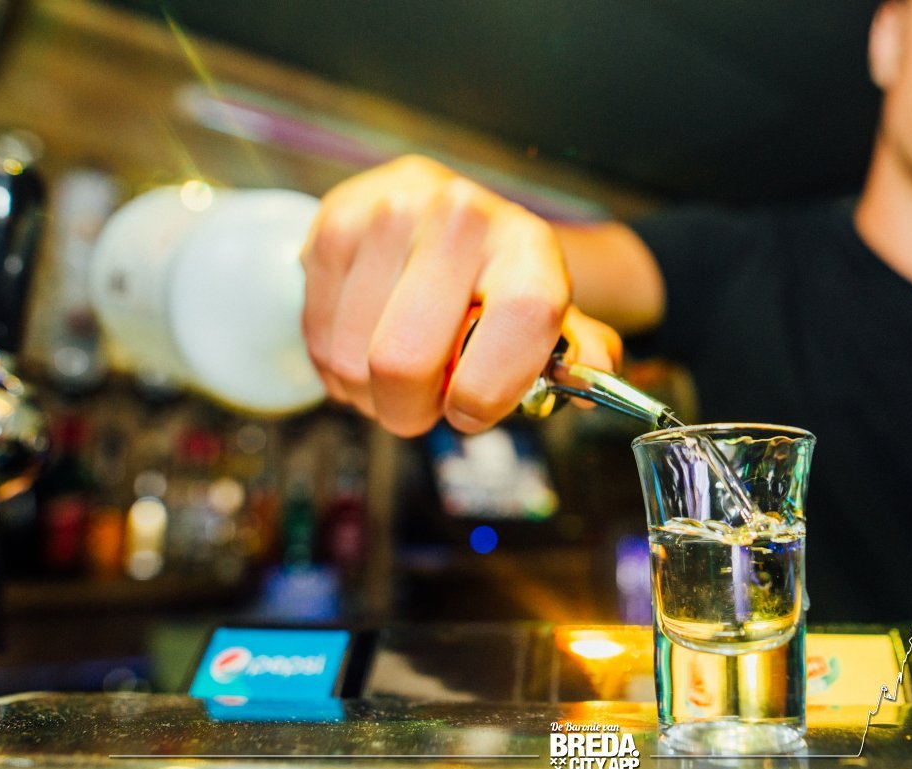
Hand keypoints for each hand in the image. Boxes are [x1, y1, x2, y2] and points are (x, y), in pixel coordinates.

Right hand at [300, 155, 621, 435]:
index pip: (522, 315)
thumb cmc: (495, 285)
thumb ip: (580, 358)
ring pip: (354, 360)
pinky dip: (337, 366)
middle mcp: (461, 216)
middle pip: (406, 360)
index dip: (490, 388)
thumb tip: (592, 381)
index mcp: (527, 245)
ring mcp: (389, 213)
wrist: (443, 216)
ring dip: (370, 393)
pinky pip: (318, 339)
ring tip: (394, 368)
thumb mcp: (550, 319)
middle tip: (423, 404)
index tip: (471, 412)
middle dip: (411, 411)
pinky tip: (364, 342)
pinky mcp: (333, 223)